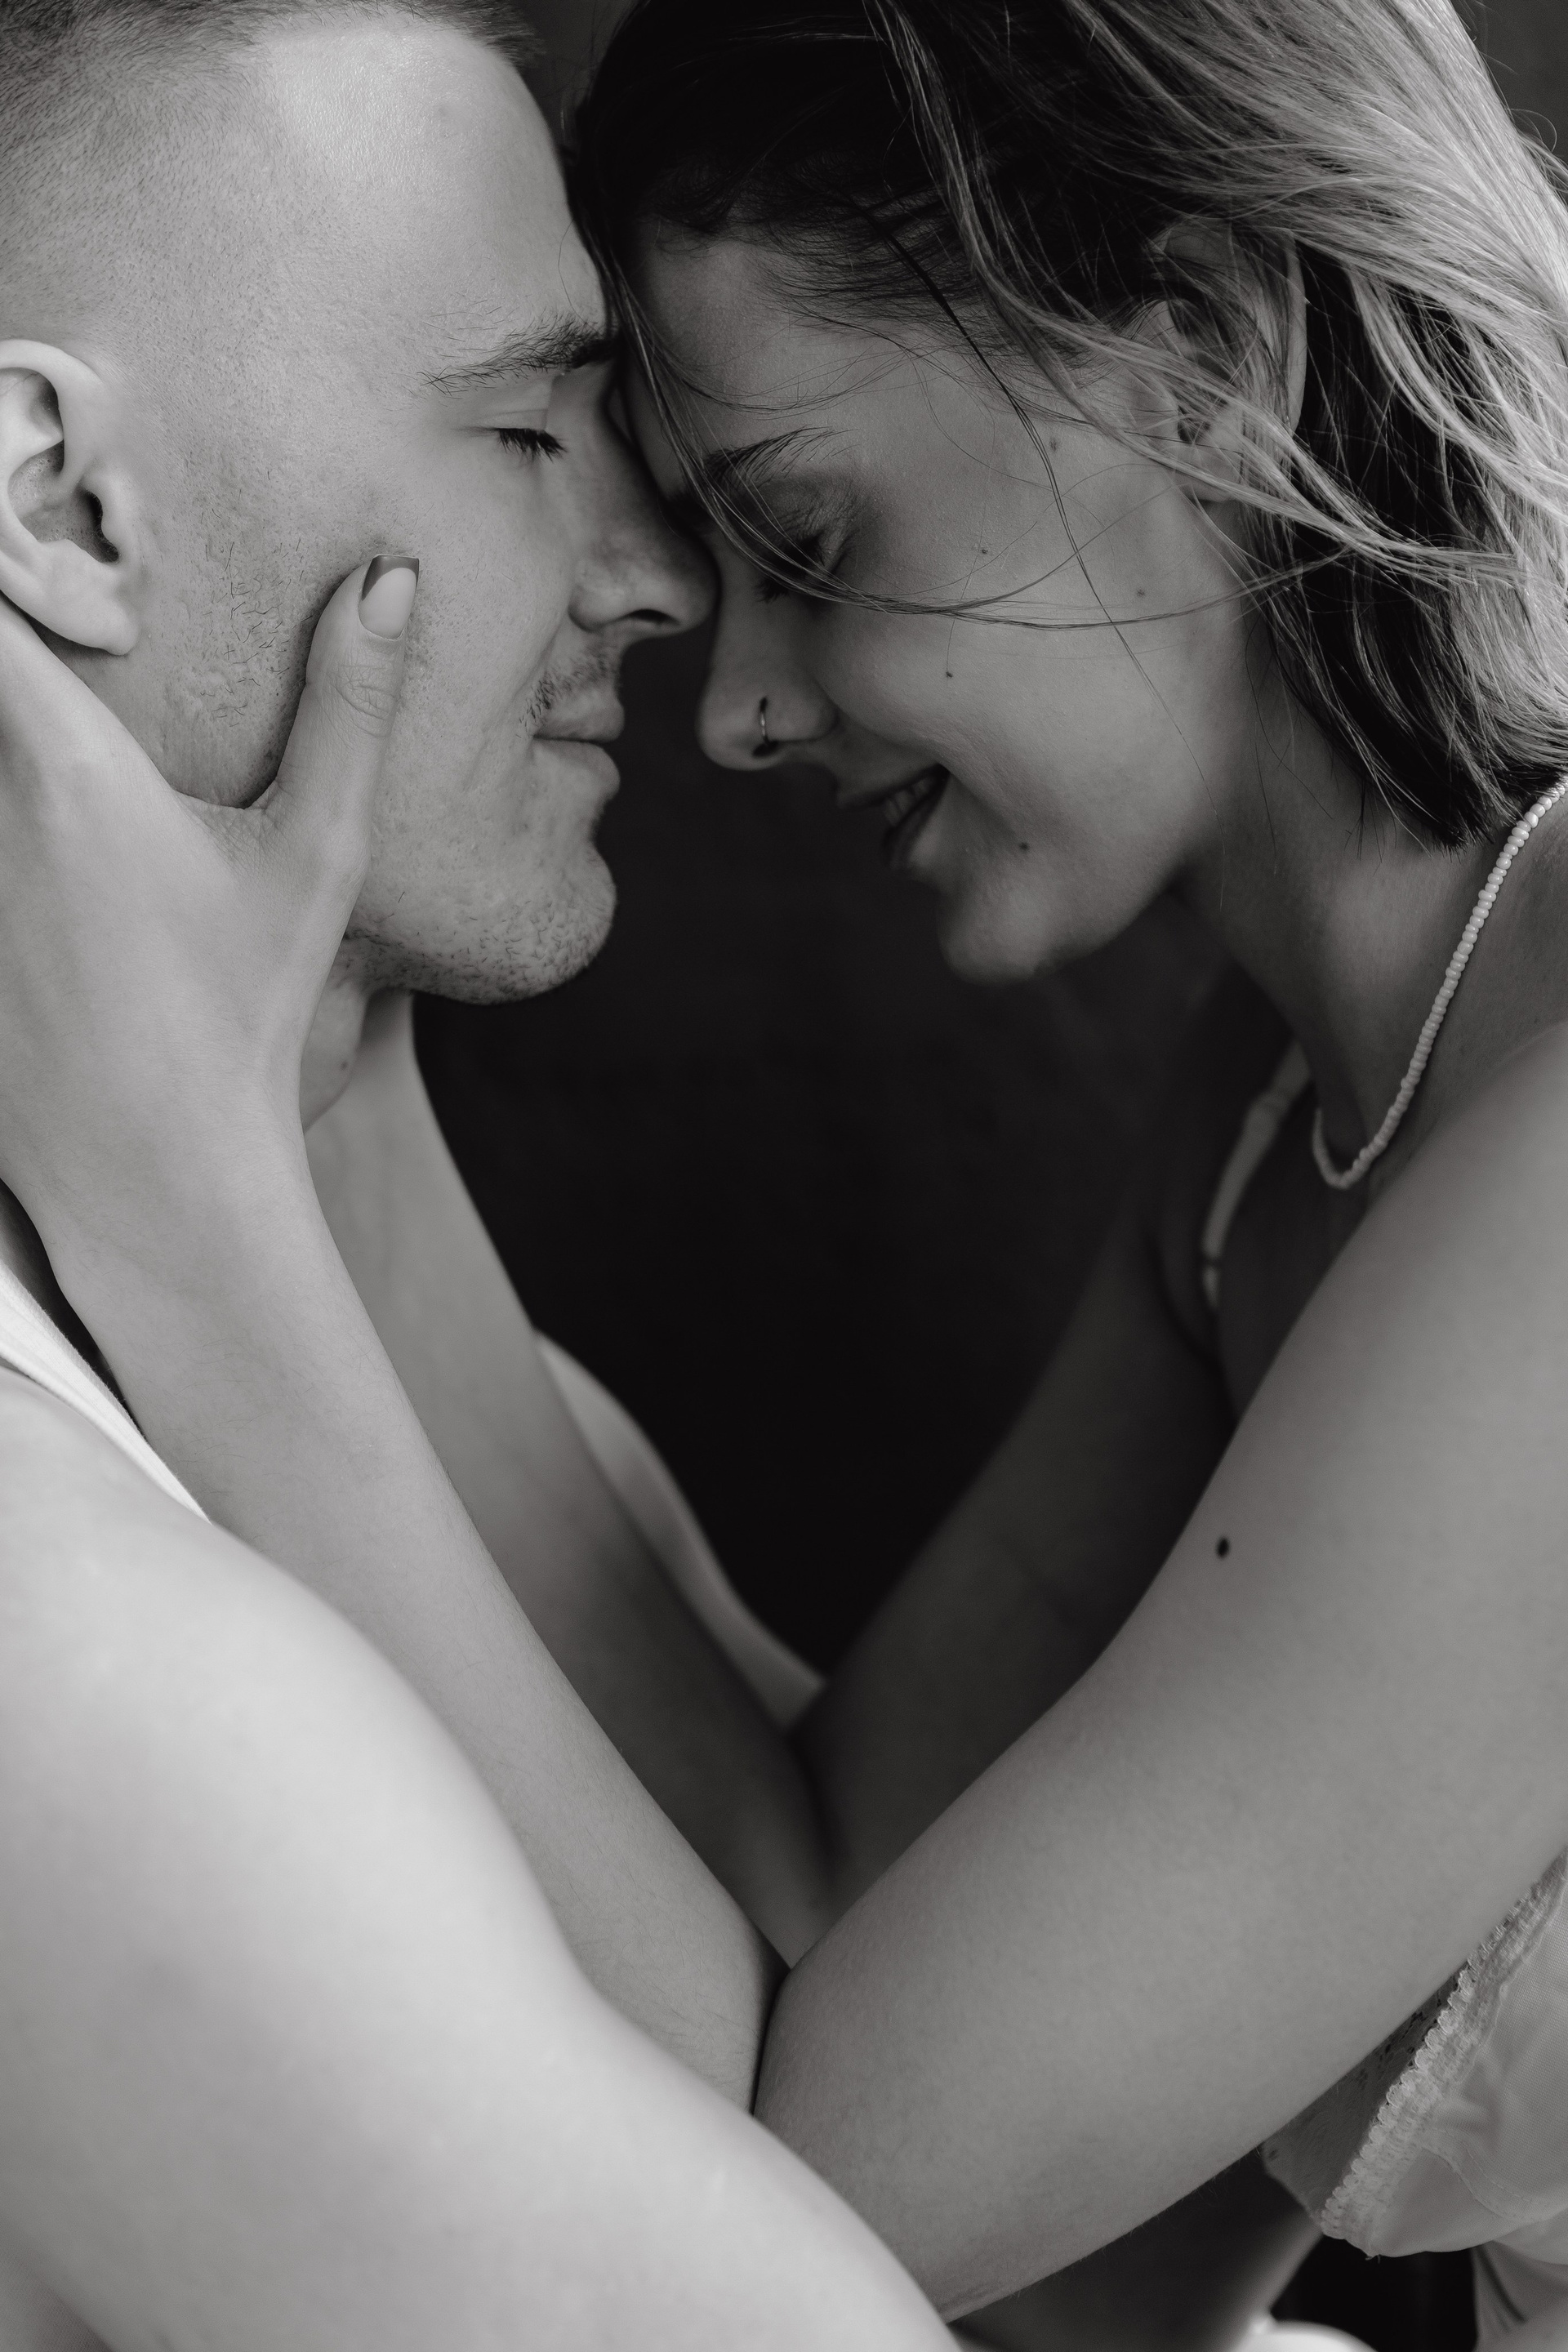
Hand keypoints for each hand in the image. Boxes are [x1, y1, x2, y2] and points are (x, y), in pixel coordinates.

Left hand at [0, 557, 415, 1261]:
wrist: (156, 1170)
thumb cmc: (242, 1013)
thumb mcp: (315, 860)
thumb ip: (351, 710)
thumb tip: (390, 580)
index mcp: (64, 764)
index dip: (5, 527)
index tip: (33, 503)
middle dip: (10, 618)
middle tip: (43, 591)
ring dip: (3, 729)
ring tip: (54, 746)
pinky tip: (40, 872)